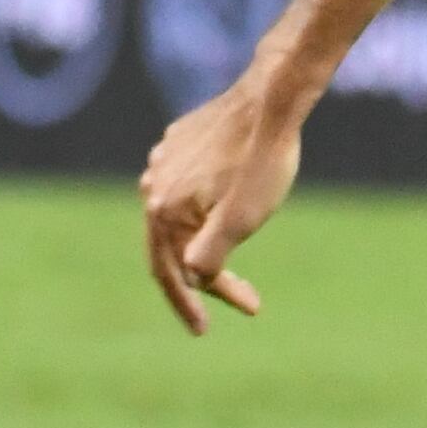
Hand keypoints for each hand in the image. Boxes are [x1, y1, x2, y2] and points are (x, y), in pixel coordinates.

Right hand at [139, 83, 301, 335]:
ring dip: (200, 244)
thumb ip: (208, 257)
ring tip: (232, 263)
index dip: (194, 303)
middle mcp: (153, 185)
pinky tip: (224, 213)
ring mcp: (164, 160)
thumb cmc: (262, 162)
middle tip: (239, 301)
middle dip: (200, 280)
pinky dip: (202, 211)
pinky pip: (184, 187)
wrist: (273, 100)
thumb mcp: (241, 220)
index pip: (171, 272)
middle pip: (170, 246)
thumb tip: (190, 279)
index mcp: (163, 209)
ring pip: (177, 216)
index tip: (213, 327)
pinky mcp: (180, 142)